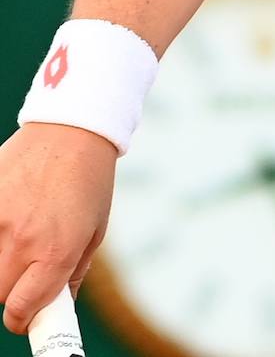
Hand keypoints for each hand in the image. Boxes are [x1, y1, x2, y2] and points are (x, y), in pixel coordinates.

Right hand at [0, 124, 116, 334]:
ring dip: (1, 257)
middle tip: (25, 269)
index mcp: (56, 252)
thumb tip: (58, 306)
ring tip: (20, 231)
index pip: (21, 310)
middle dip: (12, 288)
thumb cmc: (89, 178)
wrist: (73, 126)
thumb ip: (73, 272)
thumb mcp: (94, 230)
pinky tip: (10, 211)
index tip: (25, 315)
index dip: (23, 319)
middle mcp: (24, 238)